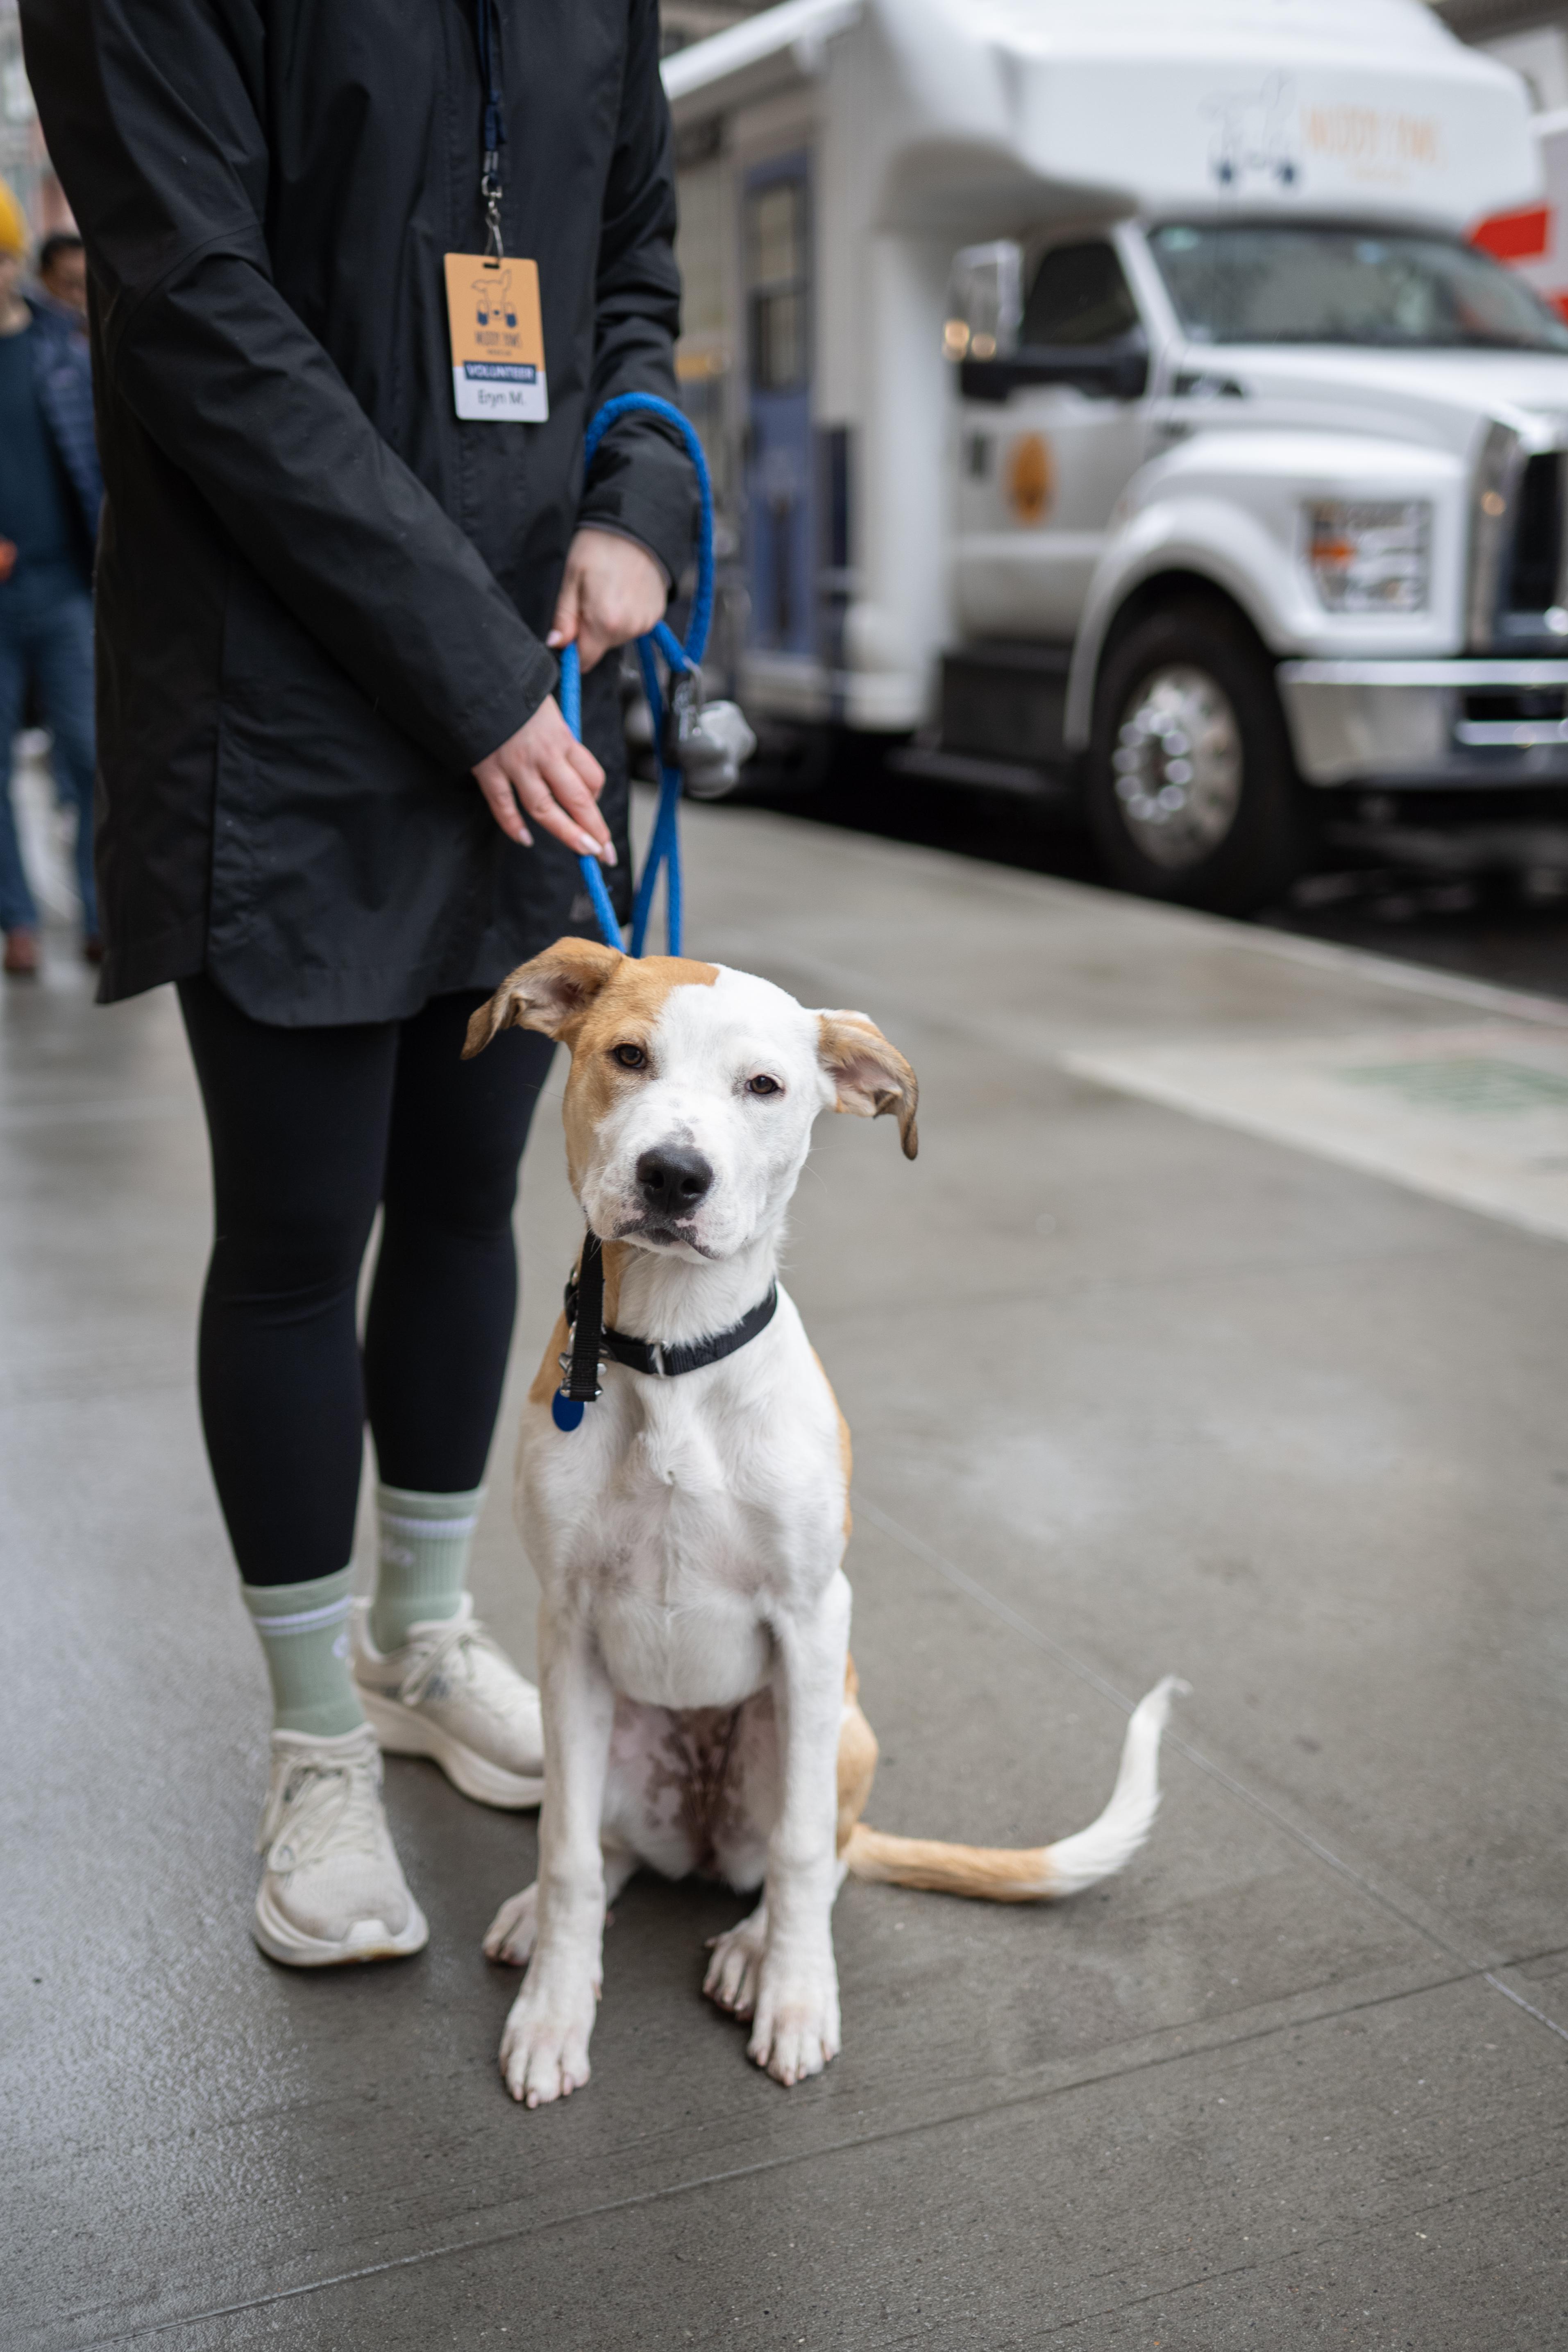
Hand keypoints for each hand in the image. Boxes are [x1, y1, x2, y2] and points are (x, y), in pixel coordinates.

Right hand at [472, 696, 614, 860]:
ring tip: (583, 852)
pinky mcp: (487, 769)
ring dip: (566, 833)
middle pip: (577, 799)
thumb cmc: (514, 691)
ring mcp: (515, 764)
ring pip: (544, 809)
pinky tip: (525, 839)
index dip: (597, 797)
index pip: (592, 776)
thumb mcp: (548, 710)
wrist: (475, 677)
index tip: (595, 809)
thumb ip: (559, 739)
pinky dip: (513, 825)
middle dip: (595, 829)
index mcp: (562, 737)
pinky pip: (503, 804)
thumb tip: (570, 768)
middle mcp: (544, 754)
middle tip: (606, 853)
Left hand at [547, 527, 666, 673]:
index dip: (572, 650)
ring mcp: (646, 623)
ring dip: (607, 623)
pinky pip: (633, 626)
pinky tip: (622, 593)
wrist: (637, 525)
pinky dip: (625, 616)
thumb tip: (555, 644)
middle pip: (600, 648)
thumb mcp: (571, 576)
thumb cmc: (599, 545)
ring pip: (616, 638)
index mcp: (605, 622)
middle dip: (590, 632)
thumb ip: (563, 616)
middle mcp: (629, 628)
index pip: (585, 660)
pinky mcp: (656, 615)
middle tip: (587, 599)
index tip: (568, 630)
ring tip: (606, 592)